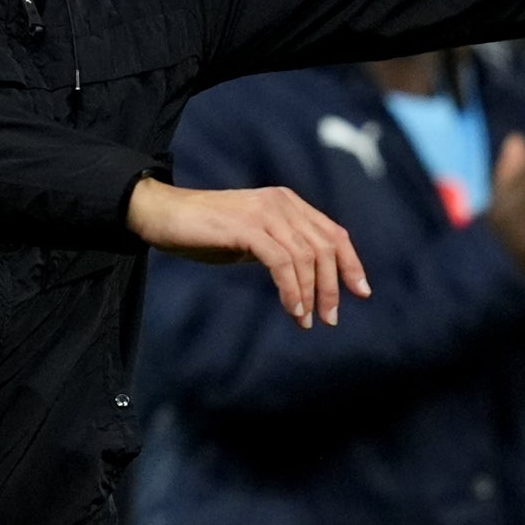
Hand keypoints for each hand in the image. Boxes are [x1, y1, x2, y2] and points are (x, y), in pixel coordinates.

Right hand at [127, 177, 368, 328]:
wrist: (163, 214)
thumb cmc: (204, 230)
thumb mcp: (252, 238)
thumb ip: (279, 250)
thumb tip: (305, 281)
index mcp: (288, 203)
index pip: (333, 233)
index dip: (351, 264)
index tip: (361, 292)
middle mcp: (282, 204)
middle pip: (326, 247)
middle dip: (332, 287)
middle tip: (330, 318)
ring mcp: (265, 213)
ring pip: (307, 257)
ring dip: (311, 294)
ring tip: (307, 321)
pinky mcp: (248, 227)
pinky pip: (282, 262)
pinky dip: (291, 289)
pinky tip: (293, 310)